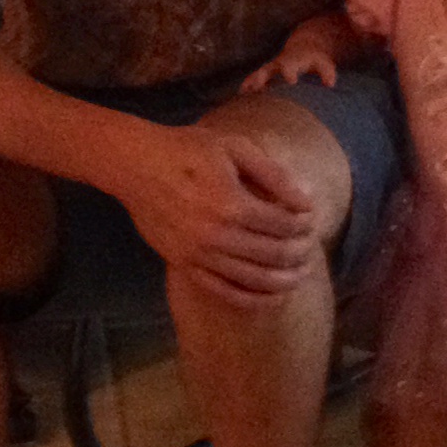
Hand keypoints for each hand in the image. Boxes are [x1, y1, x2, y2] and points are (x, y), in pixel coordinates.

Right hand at [113, 122, 318, 306]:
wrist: (135, 165)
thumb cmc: (187, 149)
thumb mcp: (235, 148)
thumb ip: (274, 175)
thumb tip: (307, 201)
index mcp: (232, 203)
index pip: (283, 225)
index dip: (304, 225)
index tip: (310, 220)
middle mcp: (216, 235)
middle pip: (273, 255)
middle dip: (299, 254)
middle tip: (311, 251)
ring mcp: (198, 254)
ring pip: (252, 280)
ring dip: (283, 281)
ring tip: (300, 276)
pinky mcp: (182, 264)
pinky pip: (222, 291)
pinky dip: (251, 298)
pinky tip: (270, 298)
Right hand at [240, 44, 337, 92]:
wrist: (304, 47)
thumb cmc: (316, 60)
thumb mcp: (324, 64)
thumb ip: (327, 73)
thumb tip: (330, 84)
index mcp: (293, 61)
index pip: (290, 66)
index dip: (289, 73)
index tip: (291, 81)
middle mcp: (278, 65)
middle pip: (267, 70)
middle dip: (261, 78)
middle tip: (256, 87)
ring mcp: (270, 70)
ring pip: (257, 76)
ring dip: (250, 84)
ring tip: (242, 95)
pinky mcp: (265, 75)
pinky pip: (253, 81)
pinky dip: (247, 88)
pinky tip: (240, 98)